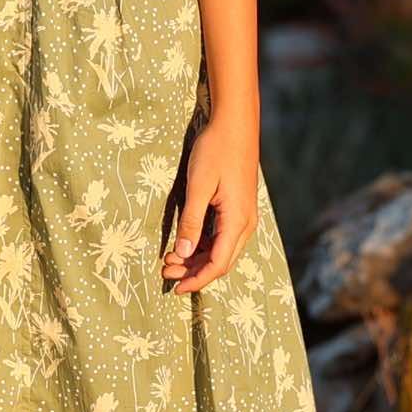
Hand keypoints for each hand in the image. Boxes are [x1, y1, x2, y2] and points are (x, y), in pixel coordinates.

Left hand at [162, 120, 259, 293]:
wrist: (235, 123)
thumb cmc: (215, 150)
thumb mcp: (198, 186)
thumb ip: (190, 221)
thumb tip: (182, 253)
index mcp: (238, 221)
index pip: (218, 264)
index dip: (197, 279)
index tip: (175, 288)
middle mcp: (246, 223)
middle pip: (221, 260)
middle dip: (193, 271)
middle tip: (165, 271)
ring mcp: (244, 214)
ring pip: (222, 248)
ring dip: (197, 257)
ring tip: (170, 259)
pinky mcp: (239, 206)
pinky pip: (222, 234)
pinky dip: (204, 243)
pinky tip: (186, 241)